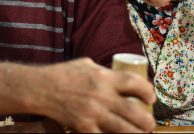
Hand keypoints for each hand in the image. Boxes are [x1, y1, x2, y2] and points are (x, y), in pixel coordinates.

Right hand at [37, 58, 156, 132]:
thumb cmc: (65, 74)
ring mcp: (93, 114)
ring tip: (142, 133)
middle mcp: (101, 96)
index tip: (151, 97)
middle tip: (150, 123)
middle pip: (134, 112)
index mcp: (104, 77)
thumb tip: (122, 80)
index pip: (135, 83)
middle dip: (148, 121)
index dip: (148, 91)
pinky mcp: (83, 127)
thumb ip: (106, 73)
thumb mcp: (88, 65)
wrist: (42, 88)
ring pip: (123, 129)